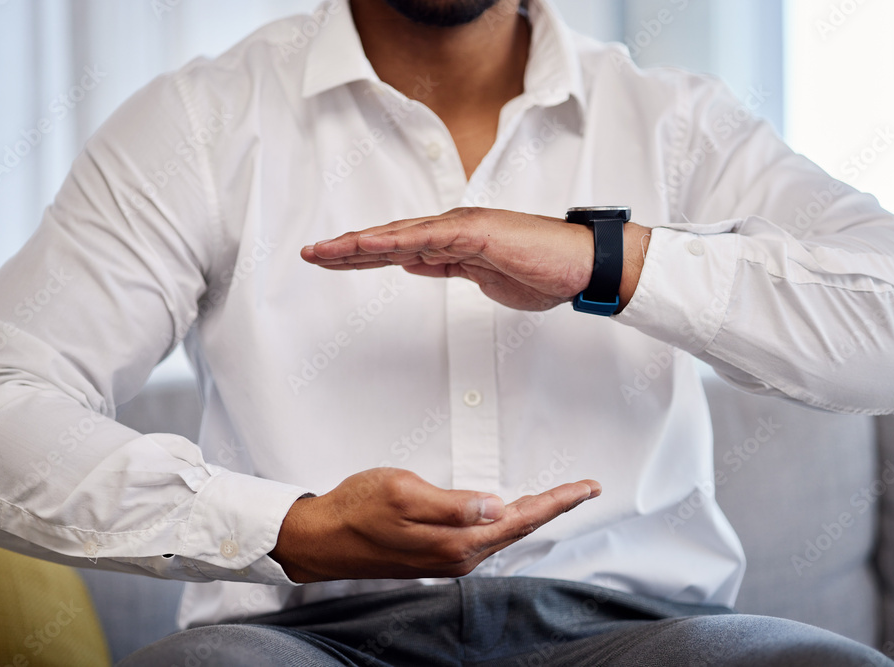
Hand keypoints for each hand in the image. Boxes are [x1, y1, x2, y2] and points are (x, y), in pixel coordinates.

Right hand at [269, 467, 600, 582]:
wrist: (321, 539)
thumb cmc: (355, 510)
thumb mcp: (403, 493)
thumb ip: (454, 504)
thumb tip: (498, 505)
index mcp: (456, 541)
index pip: (521, 518)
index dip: (557, 501)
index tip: (586, 488)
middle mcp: (458, 557)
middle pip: (518, 528)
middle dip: (554, 507)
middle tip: (583, 489)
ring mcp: (447, 559)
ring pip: (503, 534)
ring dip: (533, 515)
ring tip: (558, 498)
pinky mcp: (435, 555)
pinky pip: (485, 539)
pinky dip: (507, 522)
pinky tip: (510, 514)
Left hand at [300, 207, 649, 311]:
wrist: (582, 267)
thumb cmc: (542, 272)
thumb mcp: (482, 278)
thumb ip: (447, 268)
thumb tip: (413, 264)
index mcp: (454, 242)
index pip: (398, 248)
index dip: (362, 254)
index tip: (332, 261)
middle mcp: (453, 229)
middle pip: (389, 238)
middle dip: (347, 248)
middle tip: (311, 254)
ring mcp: (463, 228)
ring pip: (399, 234)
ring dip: (358, 243)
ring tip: (323, 251)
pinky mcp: (476, 232)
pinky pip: (426, 238)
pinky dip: (393, 241)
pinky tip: (365, 245)